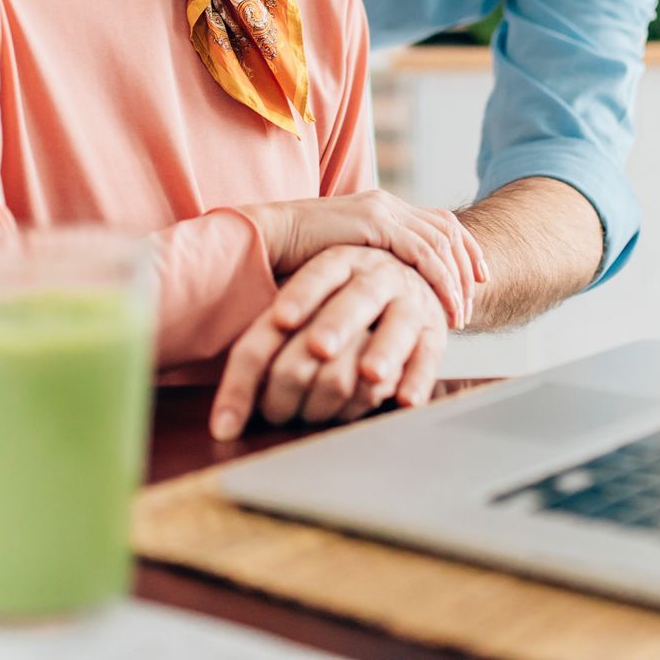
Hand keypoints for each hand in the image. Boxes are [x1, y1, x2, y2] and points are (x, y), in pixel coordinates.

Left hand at [210, 247, 448, 439]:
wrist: (409, 273)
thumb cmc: (342, 297)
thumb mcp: (310, 293)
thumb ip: (269, 330)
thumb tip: (226, 380)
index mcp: (339, 259)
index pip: (317, 274)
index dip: (300, 295)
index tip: (280, 318)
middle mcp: (376, 274)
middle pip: (355, 299)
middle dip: (337, 325)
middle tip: (319, 348)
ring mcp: (409, 301)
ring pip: (397, 324)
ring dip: (383, 351)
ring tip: (369, 374)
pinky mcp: (433, 332)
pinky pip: (429, 355)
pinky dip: (418, 378)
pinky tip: (404, 400)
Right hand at [246, 191, 484, 328]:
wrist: (264, 240)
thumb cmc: (295, 260)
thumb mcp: (345, 262)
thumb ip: (369, 268)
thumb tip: (390, 296)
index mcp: (382, 208)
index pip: (437, 222)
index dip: (463, 249)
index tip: (477, 279)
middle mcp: (387, 204)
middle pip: (447, 228)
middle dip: (468, 264)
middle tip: (477, 298)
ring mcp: (383, 210)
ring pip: (441, 242)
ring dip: (456, 280)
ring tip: (460, 315)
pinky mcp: (375, 223)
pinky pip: (423, 253)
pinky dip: (440, 281)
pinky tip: (445, 306)